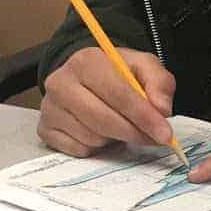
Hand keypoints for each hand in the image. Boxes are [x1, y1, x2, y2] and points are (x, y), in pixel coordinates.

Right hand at [38, 46, 175, 156]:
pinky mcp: (45, 130)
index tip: (165, 134)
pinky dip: (97, 147)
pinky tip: (101, 132)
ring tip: (121, 124)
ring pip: (92, 137)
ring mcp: (49, 108)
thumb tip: (162, 110)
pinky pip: (79, 150)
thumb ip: (159, 83)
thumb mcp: (144, 67)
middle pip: (102, 119)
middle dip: (134, 132)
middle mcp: (60, 82)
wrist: (87, 78)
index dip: (144, 116)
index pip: (118, 93)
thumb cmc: (118, 73)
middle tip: (154, 138)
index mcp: (86, 61)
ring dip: (115, 138)